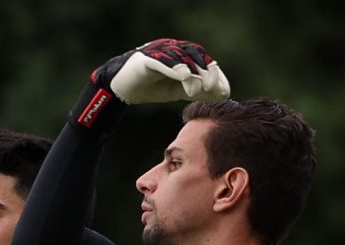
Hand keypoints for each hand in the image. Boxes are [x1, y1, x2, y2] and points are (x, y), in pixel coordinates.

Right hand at [97, 38, 229, 103]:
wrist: (120, 88)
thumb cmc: (149, 87)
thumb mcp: (178, 91)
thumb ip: (197, 91)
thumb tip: (222, 95)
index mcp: (182, 55)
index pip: (204, 61)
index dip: (216, 75)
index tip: (224, 92)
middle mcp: (172, 49)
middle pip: (195, 54)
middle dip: (206, 72)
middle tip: (211, 89)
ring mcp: (158, 52)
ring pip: (180, 55)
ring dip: (191, 71)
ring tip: (195, 90)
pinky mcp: (145, 59)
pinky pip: (162, 61)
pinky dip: (174, 68)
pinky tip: (183, 78)